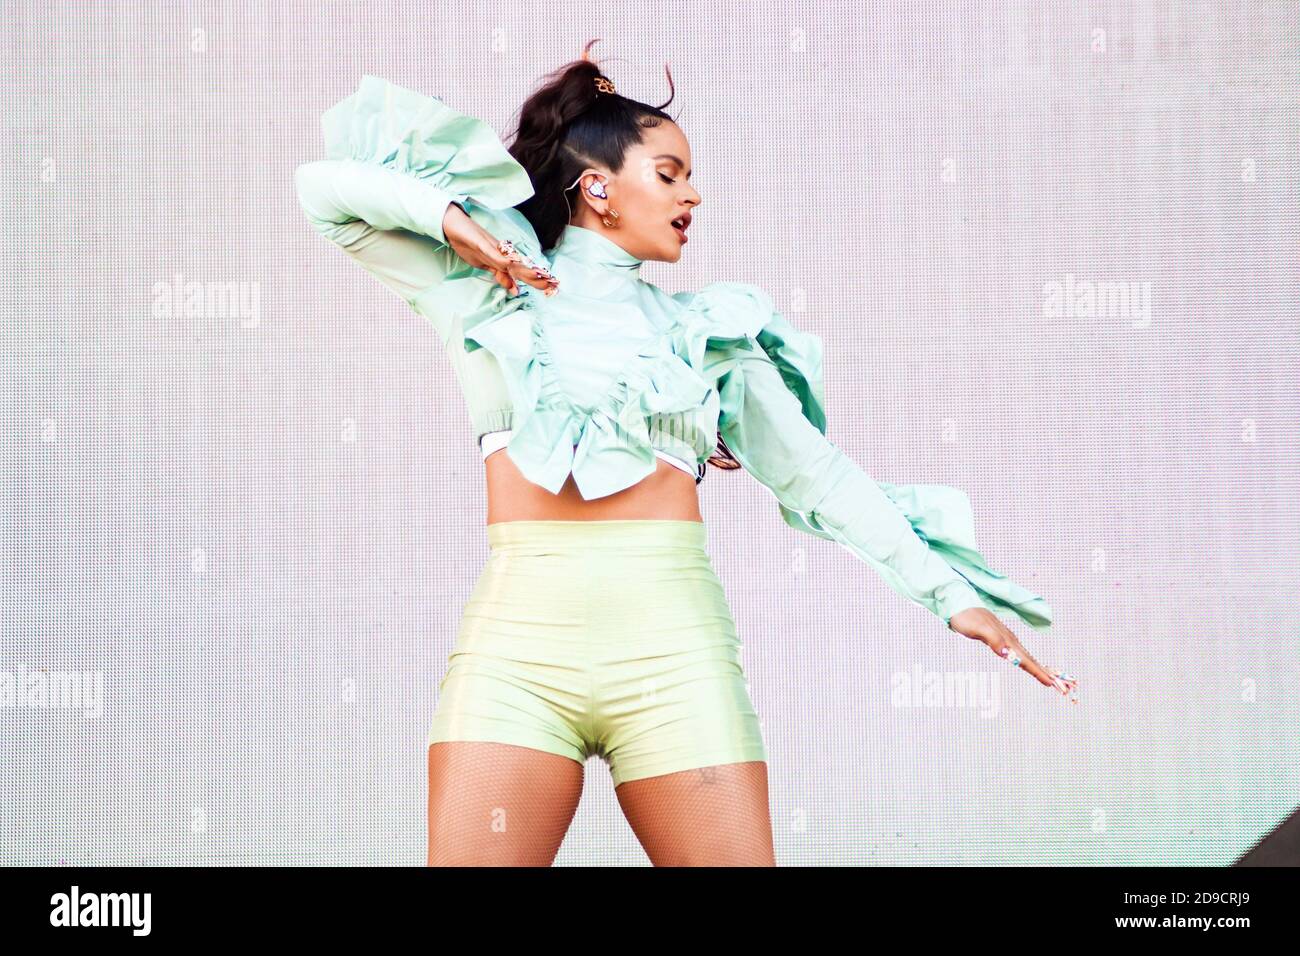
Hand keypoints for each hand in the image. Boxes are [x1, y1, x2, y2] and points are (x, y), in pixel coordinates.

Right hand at [442, 203, 558, 295]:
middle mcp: (499, 252)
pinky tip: (511, 263)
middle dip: (534, 276)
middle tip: (550, 285)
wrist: (451, 223)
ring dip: (522, 268)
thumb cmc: (468, 243)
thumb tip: (514, 287)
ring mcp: (490, 246)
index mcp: (501, 259)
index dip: (534, 280)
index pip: (520, 271)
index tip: (549, 289)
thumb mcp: (484, 265)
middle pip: (519, 266)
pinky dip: (500, 258)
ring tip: (538, 275)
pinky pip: (491, 251)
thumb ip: (500, 275)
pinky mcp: (479, 241)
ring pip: (508, 260)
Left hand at [948, 606, 1077, 698]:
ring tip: (1050, 678)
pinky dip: (1027, 661)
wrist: (960, 604)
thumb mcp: (978, 629)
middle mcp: (1009, 639)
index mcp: (1007, 639)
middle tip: (1058, 686)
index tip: (1050, 683)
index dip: (1038, 672)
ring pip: (1026, 656)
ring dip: (1038, 667)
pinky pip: (1019, 653)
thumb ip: (993, 639)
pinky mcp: (1000, 639)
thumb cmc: (966, 617)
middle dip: (1044, 672)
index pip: (1025, 659)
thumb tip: (1008, 654)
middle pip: (1030, 659)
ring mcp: (1006, 638)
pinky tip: (1028, 664)